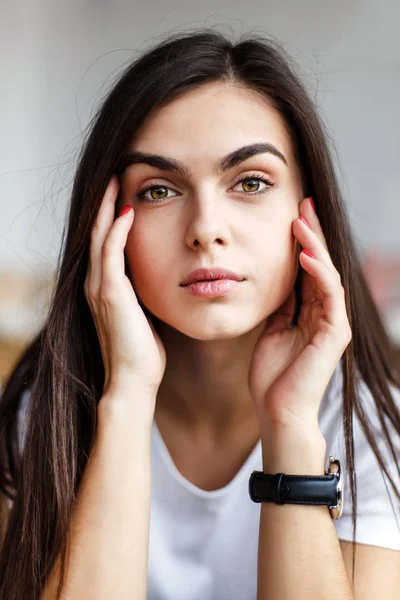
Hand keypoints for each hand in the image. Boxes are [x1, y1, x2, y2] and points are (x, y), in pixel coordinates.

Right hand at [84, 175, 166, 405]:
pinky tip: (128, 212)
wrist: (133, 381)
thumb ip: (144, 293)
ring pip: (100, 237)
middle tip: (116, 176)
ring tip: (117, 182)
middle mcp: (97, 284)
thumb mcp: (144, 314)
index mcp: (106, 288)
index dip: (112, 216)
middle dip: (106, 204)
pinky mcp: (110, 294)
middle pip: (98, 233)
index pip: (106, 243)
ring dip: (108, 209)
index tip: (125, 193)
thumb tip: (161, 277)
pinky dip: (117, 231)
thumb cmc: (143, 352)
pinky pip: (110, 254)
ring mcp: (100, 288)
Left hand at [248, 196, 351, 430]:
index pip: (307, 268)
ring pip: (327, 273)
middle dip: (312, 233)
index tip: (290, 214)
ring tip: (301, 220)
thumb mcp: (271, 330)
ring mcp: (333, 322)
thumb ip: (280, 306)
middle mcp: (325, 312)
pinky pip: (329, 295)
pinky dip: (318, 273)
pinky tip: (305, 255)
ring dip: (315, 245)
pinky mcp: (335, 333)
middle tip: (302, 203)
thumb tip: (276, 280)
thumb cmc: (271, 376)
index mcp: (309, 311)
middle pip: (321, 264)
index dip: (301, 241)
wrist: (277, 410)